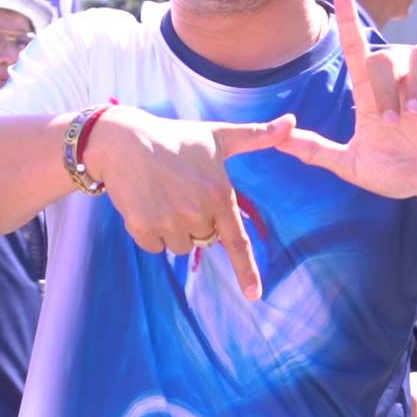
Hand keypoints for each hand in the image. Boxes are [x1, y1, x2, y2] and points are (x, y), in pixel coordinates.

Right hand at [84, 106, 294, 299]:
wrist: (124, 140)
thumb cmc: (176, 137)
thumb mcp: (218, 135)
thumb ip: (257, 135)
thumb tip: (292, 121)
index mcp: (219, 194)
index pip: (236, 241)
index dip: (246, 270)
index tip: (254, 296)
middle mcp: (197, 212)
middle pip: (205, 240)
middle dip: (197, 223)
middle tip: (182, 192)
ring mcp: (168, 221)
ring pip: (180, 246)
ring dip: (173, 229)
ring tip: (163, 195)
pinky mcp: (142, 227)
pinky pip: (154, 246)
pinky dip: (150, 231)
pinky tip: (146, 203)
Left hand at [274, 0, 416, 205]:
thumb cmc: (395, 173)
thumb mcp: (352, 165)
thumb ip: (316, 151)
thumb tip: (277, 139)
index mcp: (370, 95)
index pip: (355, 49)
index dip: (347, 21)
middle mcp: (397, 82)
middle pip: (384, 59)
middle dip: (386, 89)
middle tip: (393, 122)